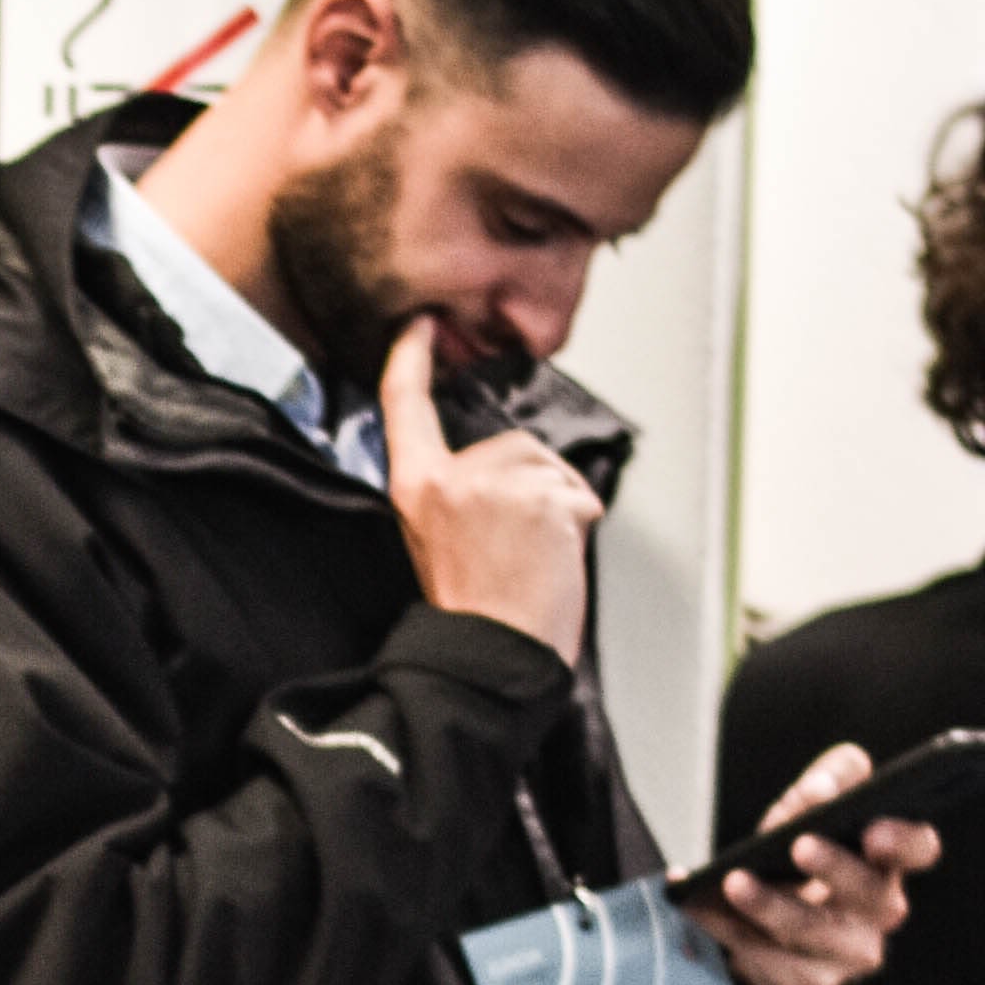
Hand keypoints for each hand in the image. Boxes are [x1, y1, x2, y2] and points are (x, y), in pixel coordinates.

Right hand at [380, 315, 600, 660]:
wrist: (490, 658)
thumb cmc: (471, 614)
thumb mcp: (437, 543)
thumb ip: (458, 494)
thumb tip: (509, 468)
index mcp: (416, 489)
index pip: (405, 411)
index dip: (410, 362)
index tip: (419, 326)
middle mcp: (451, 478)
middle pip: (512, 445)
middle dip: (530, 485)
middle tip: (514, 549)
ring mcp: (496, 484)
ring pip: (550, 469)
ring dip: (558, 508)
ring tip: (533, 558)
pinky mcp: (540, 496)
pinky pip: (578, 494)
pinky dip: (579, 523)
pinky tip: (554, 558)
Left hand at [680, 737, 937, 984]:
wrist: (765, 935)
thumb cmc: (793, 863)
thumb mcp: (805, 812)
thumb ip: (823, 783)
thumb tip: (821, 788)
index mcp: (886, 861)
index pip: (919, 848)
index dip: (903, 841)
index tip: (873, 831)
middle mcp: (879, 910)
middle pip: (873, 894)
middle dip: (835, 867)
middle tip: (799, 844)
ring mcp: (849, 953)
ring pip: (816, 933)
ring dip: (771, 906)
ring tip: (733, 881)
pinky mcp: (810, 983)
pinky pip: (772, 963)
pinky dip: (731, 933)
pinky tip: (703, 911)